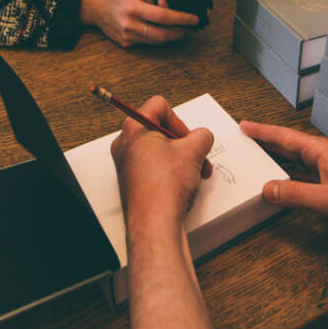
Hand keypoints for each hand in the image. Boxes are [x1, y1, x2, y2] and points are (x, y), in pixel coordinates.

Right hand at [80, 0, 198, 47]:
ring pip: (156, 40)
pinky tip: (154, 24)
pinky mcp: (126, 43)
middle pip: (163, 35)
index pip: (163, 17)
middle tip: (188, 27)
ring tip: (171, 22)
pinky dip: (155, 34)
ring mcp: (127, 36)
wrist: (91, 8)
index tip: (194, 19)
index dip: (181, 19)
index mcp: (132, 8)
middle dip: (179, 32)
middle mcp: (130, 25)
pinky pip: (147, 41)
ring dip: (168, 33)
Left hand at [111, 95, 214, 231]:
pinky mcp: (132, 182)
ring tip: (196, 174)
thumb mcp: (193, 151)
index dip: (180, 120)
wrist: (154, 223)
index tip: (188, 140)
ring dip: (183, 159)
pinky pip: (155, 167)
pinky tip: (184, 186)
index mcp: (134, 128)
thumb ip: (202, 135)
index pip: (159, 106)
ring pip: (160, 150)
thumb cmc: (166, 185)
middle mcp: (125, 144)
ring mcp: (127, 164)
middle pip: (161, 130)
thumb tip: (202, 136)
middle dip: (185, 144)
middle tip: (198, 157)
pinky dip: (172, 172)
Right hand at [241, 121, 327, 251]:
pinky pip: (303, 177)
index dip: (263, 131)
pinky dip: (288, 177)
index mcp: (324, 153)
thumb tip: (268, 188)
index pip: (286, 137)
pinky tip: (279, 183)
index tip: (245, 125)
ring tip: (256, 156)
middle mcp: (326, 158)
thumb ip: (295, 194)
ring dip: (276, 159)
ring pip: (296, 161)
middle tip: (245, 138)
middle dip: (267, 141)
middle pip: (290, 146)